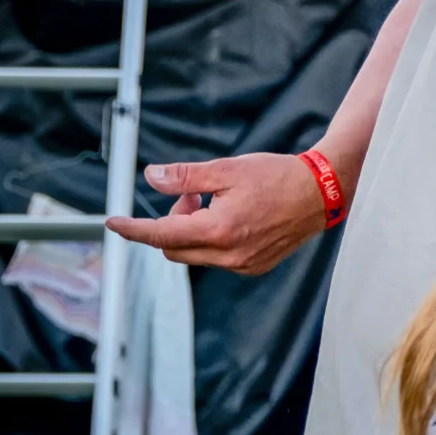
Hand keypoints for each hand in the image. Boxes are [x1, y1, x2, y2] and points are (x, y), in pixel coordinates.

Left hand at [104, 153, 328, 272]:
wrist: (323, 192)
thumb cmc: (279, 176)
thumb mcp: (228, 168)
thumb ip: (185, 176)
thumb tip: (152, 177)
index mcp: (220, 229)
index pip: (161, 235)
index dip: (133, 230)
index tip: (112, 224)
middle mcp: (230, 254)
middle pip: (173, 248)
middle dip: (172, 222)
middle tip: (193, 194)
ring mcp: (244, 263)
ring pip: (195, 254)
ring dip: (192, 230)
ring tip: (216, 202)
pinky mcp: (255, 266)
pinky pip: (217, 258)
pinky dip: (212, 239)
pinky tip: (233, 217)